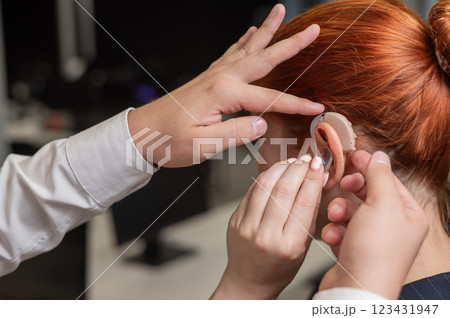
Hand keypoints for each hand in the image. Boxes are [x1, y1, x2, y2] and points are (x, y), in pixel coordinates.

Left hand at [128, 4, 322, 167]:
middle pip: (263, 58)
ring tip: (280, 11)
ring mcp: (214, 74)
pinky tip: (249, 32)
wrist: (141, 133)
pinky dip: (243, 41)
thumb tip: (262, 123)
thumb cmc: (169, 141)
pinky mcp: (208, 78)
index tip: (317, 106)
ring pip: (248, 48)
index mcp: (223, 94)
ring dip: (267, 30)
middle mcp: (221, 78)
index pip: (269, 99)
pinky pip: (231, 53)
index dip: (295, 104)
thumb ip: (235, 133)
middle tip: (313, 29)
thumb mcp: (203, 146)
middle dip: (291, 44)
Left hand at [211, 155, 324, 298]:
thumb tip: (318, 180)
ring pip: (265, 186)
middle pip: (284, 190)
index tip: (320, 166)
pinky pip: (251, 191)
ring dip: (281, 168)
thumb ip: (310, 214)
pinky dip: (266, 177)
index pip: (305, 202)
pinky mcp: (235, 219)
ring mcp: (247, 226)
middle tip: (308, 159)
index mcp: (289, 245)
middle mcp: (266, 235)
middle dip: (298, 169)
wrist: (250, 280)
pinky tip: (276, 171)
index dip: (313, 178)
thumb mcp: (303, 246)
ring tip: (292, 162)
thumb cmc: (280, 267)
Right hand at [320, 151, 428, 298]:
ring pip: (351, 211)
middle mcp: (393, 227)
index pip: (389, 181)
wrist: (355, 290)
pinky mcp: (354, 249)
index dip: (370, 167)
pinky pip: (341, 229)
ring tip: (336, 218)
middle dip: (352, 191)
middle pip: (369, 195)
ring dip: (340, 212)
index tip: (353, 156)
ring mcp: (373, 239)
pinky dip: (335, 231)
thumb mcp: (382, 204)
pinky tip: (333, 238)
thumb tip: (379, 155)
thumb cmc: (375, 253)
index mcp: (408, 215)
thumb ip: (379, 176)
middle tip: (344, 184)